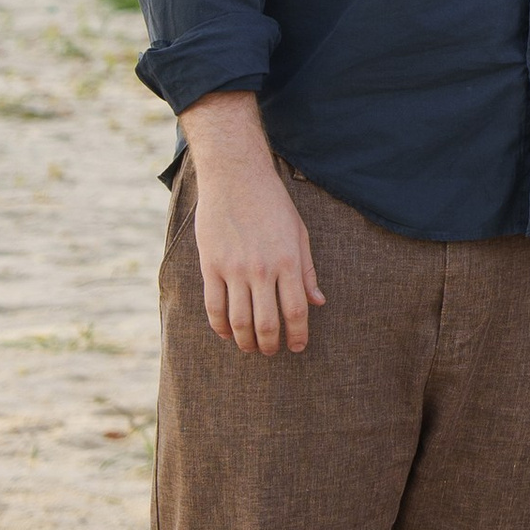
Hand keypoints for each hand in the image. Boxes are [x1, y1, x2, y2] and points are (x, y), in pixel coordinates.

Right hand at [182, 95, 322, 356]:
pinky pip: (214, 306)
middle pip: (267, 323)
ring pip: (239, 321)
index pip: (295, 311)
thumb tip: (318, 302)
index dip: (297, 335)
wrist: (236, 177)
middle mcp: (262, 269)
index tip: (298, 347)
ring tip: (251, 346)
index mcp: (289, 261)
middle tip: (272, 352)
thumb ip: (307, 271)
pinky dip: (220, 326)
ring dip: (246, 341)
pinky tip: (226, 333)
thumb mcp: (299, 234)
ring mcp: (234, 269)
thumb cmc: (273, 204)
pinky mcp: (211, 265)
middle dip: (271, 345)